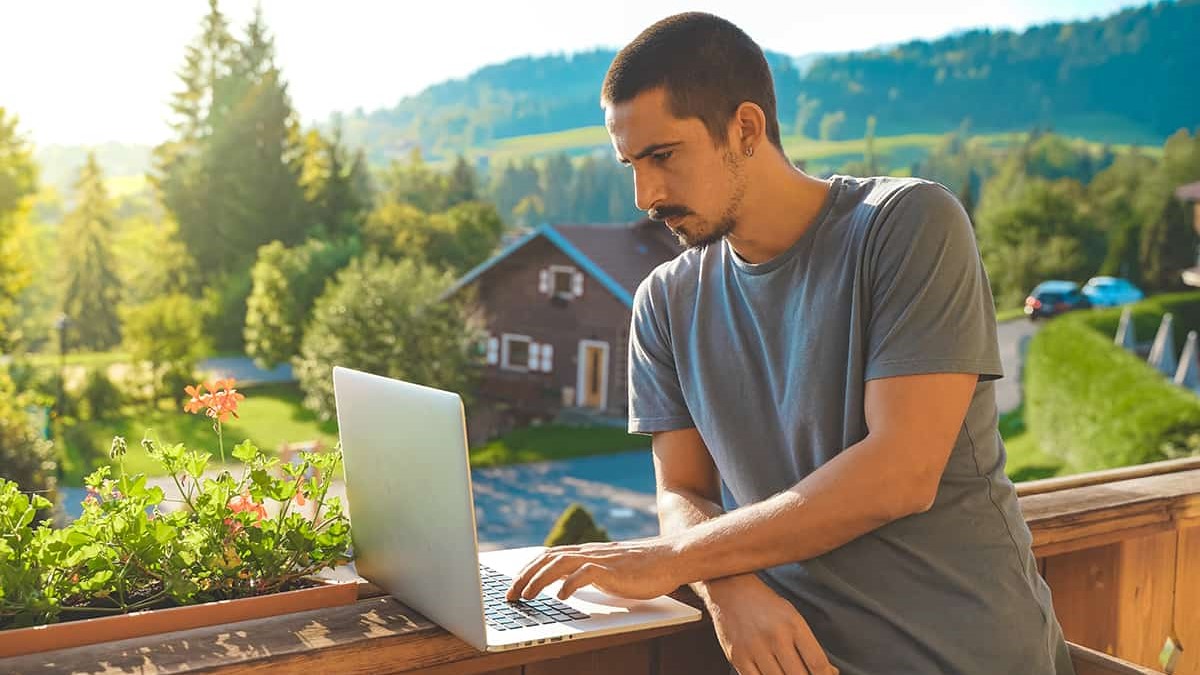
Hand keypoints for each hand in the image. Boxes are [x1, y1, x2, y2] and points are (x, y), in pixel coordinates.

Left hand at [505, 537, 684, 601]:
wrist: (671, 558)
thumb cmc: (644, 568)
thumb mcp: (609, 571)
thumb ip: (590, 574)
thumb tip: (570, 585)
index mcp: (587, 553)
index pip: (549, 556)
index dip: (529, 569)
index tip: (515, 585)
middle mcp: (590, 552)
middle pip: (548, 559)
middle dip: (525, 576)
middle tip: (510, 595)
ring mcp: (601, 559)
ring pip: (560, 564)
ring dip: (540, 580)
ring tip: (527, 596)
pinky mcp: (613, 569)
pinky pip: (585, 573)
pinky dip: (570, 584)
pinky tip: (561, 596)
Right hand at [704, 574, 837, 674]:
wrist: (730, 589)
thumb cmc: (765, 604)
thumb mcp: (793, 617)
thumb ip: (809, 645)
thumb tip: (830, 672)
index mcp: (793, 625)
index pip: (817, 663)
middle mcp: (775, 636)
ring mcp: (755, 648)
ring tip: (788, 674)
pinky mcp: (737, 657)